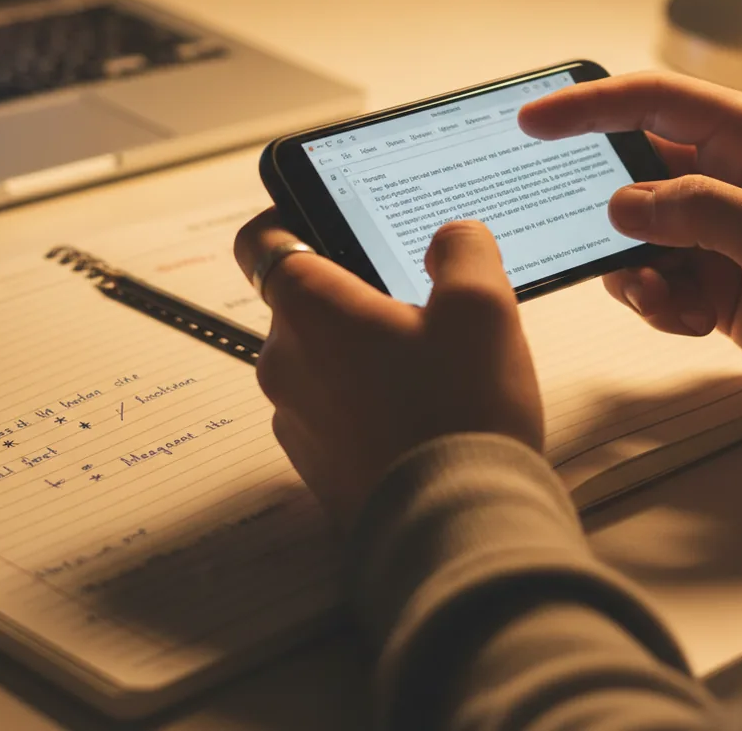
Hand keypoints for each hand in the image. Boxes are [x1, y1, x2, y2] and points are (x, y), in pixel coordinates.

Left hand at [233, 213, 540, 528]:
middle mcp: (284, 362)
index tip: (323, 212)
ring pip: (320, 355)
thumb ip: (463, 249)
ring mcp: (294, 417)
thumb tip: (450, 238)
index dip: (287, 213)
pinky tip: (421, 407)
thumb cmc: (460, 413)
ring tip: (431, 360)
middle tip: (417, 296)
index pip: (258, 238)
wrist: (457, 529)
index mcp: (309, 310)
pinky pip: (331, 405)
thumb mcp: (483, 307)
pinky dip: (364, 394)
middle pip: (302, 299)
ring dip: (362, 346)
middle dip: (355, 289)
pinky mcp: (315, 462)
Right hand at [520, 71, 741, 407]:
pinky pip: (650, 278)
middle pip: (632, 171)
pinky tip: (693, 315)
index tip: (535, 120)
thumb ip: (697, 210)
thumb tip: (623, 206)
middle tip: (579, 230)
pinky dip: (657, 301)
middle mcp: (724, 176)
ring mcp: (712, 228)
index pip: (653, 102)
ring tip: (665, 294)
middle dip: (606, 208)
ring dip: (635, 269)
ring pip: (632, 234)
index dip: (588, 106)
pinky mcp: (706, 274)